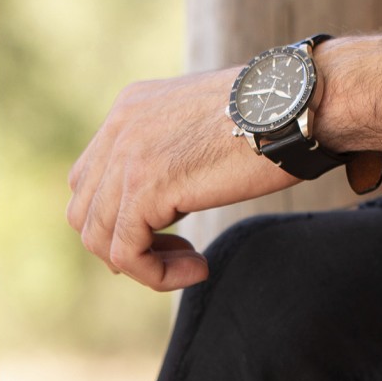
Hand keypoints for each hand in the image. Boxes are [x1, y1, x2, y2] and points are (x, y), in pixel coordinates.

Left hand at [66, 66, 294, 292]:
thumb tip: (165, 198)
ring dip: (144, 266)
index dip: (118, 221)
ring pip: (98, 238)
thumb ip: (172, 154)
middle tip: (176, 256)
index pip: (91, 181)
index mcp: (129, 109)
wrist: (296, 105)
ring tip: (192, 265)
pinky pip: (126, 253)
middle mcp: (119, 126)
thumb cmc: (272, 118)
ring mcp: (127, 155)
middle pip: (84, 212)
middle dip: (124, 246)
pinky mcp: (145, 186)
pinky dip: (157, 275)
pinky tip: (198, 268)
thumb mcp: (203, 129)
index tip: (169, 236)